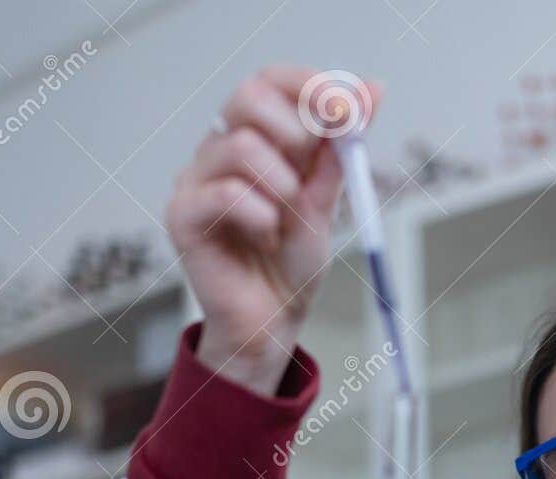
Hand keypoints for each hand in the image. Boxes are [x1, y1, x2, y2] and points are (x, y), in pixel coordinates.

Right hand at [166, 65, 382, 394]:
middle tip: (308, 171)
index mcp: (255, 136)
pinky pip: (226, 194)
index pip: (271, 80)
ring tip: (285, 220)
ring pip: (240, 146)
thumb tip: (373, 88)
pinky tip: (265, 239)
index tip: (347, 108)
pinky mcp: (182, 215)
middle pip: (247, 94)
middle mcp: (219, 149)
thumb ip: (341, 146)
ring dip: (281, 185)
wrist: (273, 321)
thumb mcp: (326, 197)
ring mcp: (196, 179)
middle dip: (294, 128)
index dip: (309, 84)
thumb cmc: (292, 260)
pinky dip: (261, 217)